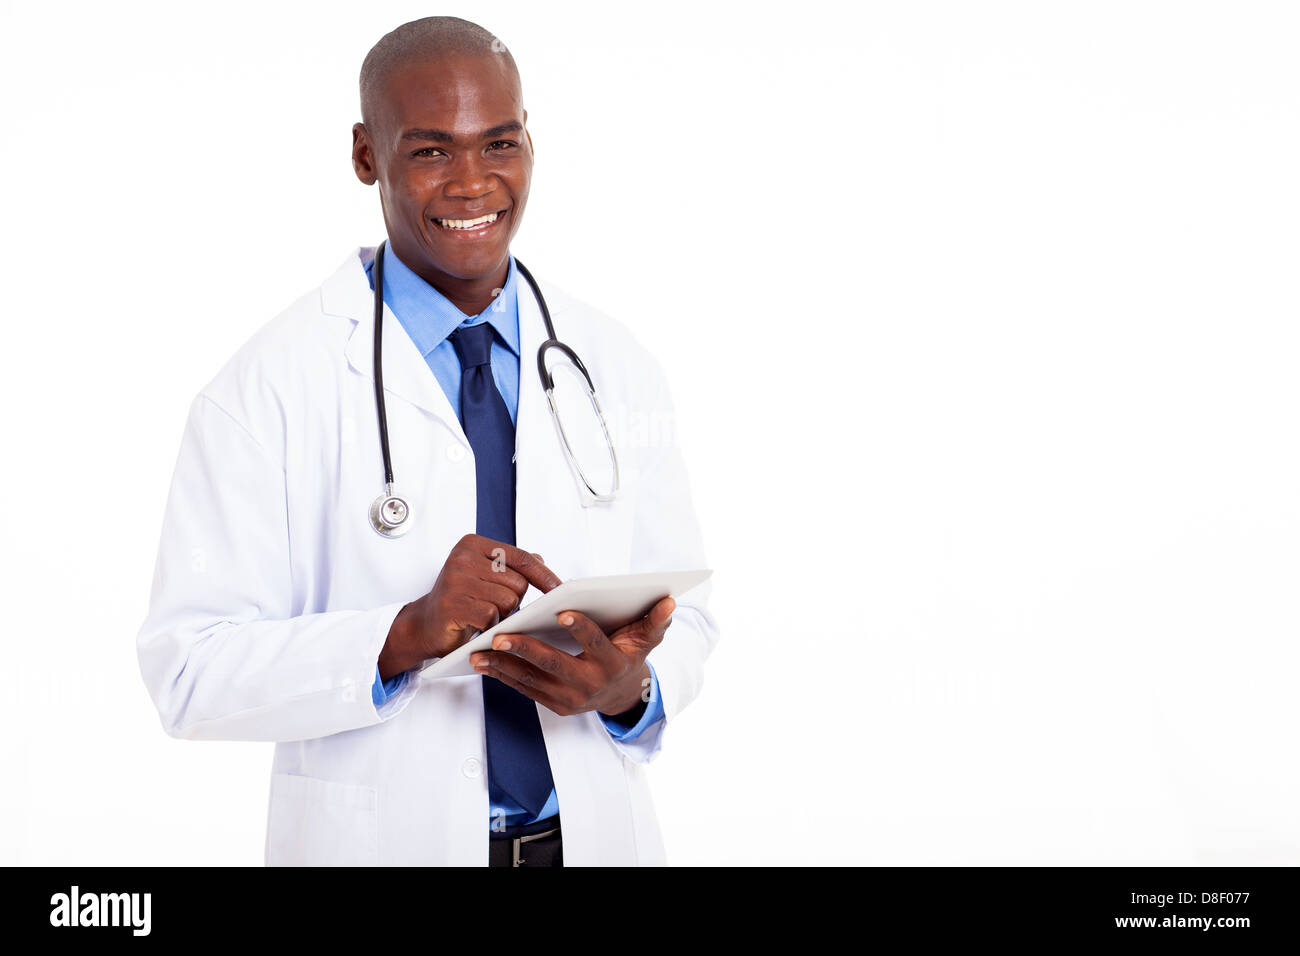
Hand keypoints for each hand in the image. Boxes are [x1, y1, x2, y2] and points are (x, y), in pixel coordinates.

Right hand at [379, 534, 561, 679]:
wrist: (425, 625)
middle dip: (514, 600)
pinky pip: (491, 616)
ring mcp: (455, 580)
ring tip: (484, 614)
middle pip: (518, 582)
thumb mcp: (485, 575)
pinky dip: (490, 625)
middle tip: (494, 606)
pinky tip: (477, 625)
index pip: (521, 558)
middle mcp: (462, 557)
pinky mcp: (452, 604)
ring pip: (508, 600)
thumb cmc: (461, 600)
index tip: (560, 589)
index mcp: (473, 544)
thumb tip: (541, 560)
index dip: (544, 575)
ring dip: (502, 614)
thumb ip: (511, 565)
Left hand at [469, 596, 675, 717]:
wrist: (621, 695)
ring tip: (478, 651)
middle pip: (554, 665)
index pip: (595, 644)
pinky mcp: (555, 705)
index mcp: (612, 664)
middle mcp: (590, 685)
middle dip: (525, 649)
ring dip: (503, 665)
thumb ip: (655, 620)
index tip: (562, 611)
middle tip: (500, 635)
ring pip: (532, 679)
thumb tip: (669, 600)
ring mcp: (570, 699)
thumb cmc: (629, 655)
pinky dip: (502, 675)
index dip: (581, 629)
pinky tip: (483, 662)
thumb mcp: (646, 639)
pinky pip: (525, 689)